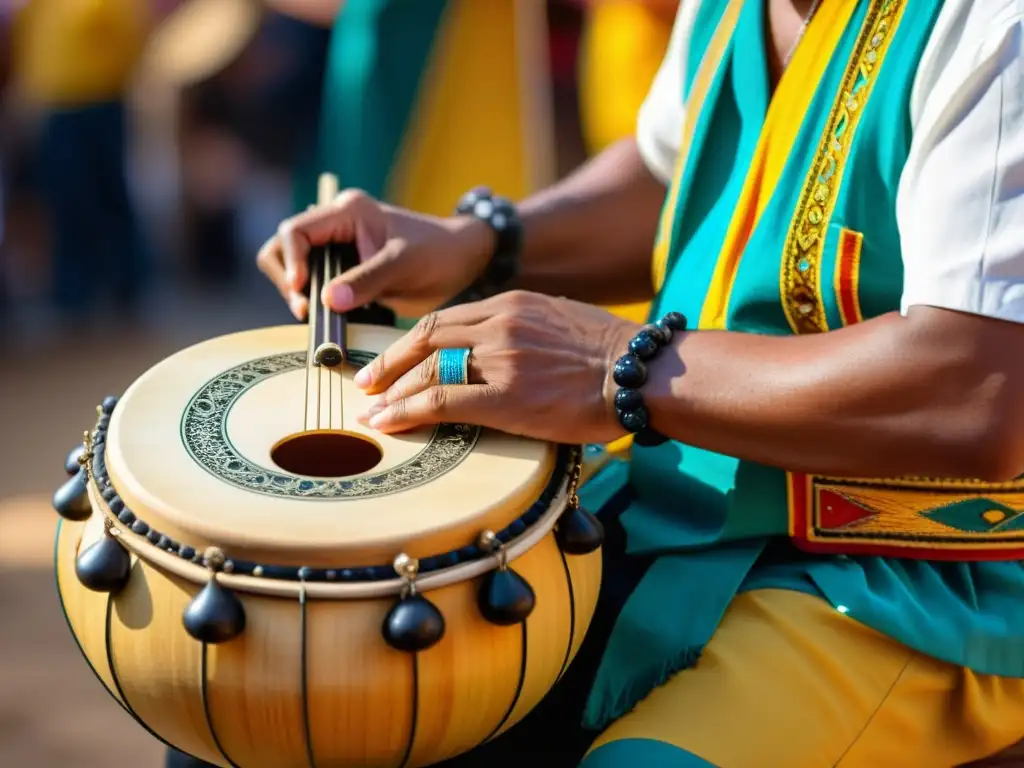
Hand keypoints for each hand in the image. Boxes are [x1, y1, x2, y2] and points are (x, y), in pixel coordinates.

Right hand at [256, 190, 494, 319]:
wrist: (462, 263)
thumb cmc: (439, 253)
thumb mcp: (404, 265)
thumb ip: (367, 281)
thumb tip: (329, 301)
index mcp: (346, 212)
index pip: (295, 231)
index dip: (292, 261)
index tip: (303, 290)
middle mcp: (335, 226)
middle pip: (283, 248)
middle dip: (288, 280)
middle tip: (307, 311)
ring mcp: (338, 250)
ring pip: (294, 269)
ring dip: (299, 294)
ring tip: (318, 317)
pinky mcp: (345, 272)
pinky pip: (315, 286)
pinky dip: (315, 303)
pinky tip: (332, 319)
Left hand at [353, 291, 638, 444]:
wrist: (643, 371)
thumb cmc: (610, 353)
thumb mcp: (559, 320)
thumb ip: (521, 327)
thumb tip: (497, 348)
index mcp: (511, 303)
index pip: (444, 319)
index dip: (409, 341)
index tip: (392, 359)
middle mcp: (500, 324)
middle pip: (425, 338)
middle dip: (389, 362)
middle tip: (366, 383)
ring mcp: (502, 358)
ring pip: (428, 370)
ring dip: (393, 391)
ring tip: (374, 411)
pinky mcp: (507, 396)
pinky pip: (443, 402)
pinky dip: (408, 412)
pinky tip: (390, 423)